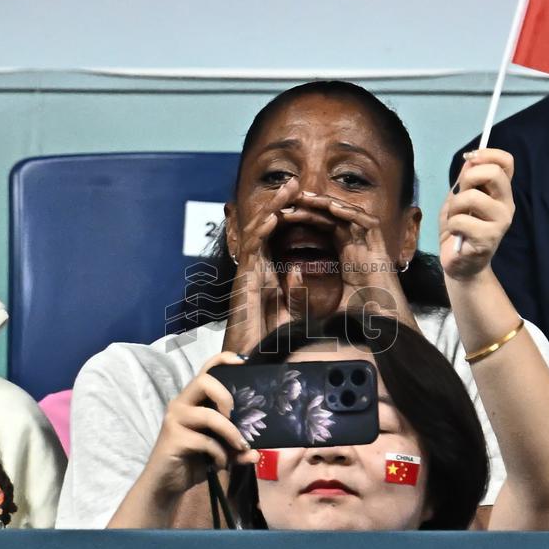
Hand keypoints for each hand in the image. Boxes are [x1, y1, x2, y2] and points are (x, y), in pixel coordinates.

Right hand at [144, 352, 259, 498]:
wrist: (166, 485)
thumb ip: (237, 449)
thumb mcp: (220, 452)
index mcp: (192, 400)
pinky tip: (220, 464)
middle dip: (226, 396)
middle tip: (237, 417)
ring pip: (209, 415)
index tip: (243, 362)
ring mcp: (175, 420)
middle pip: (204, 380)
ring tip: (240, 448)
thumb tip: (256, 453)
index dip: (223, 360)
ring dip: (231, 433)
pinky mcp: (173, 438)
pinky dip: (220, 454)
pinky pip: (205, 441)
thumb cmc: (192, 461)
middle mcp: (181, 404)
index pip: (205, 370)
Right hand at [223, 180, 297, 353]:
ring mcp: (247, 275)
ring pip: (256, 233)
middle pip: (265, 228)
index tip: (305, 200)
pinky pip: (251, 253)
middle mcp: (255, 270)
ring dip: (271, 209)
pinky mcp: (243, 283)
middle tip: (295, 183)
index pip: (277, 237)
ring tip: (287, 189)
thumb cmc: (268, 346)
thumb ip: (296, 294)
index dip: (289, 216)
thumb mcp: (291, 315)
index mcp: (266, 275)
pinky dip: (260, 234)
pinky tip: (273, 218)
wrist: (247, 365)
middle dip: (279, 203)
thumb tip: (299, 273)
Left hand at [295, 193, 401, 316]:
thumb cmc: (361, 325)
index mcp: (348, 259)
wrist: (384, 335)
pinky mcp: (381, 253)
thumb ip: (311, 296)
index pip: (327, 229)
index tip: (286, 214)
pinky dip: (351, 213)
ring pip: (350, 216)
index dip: (309, 218)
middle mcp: (360, 250)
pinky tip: (331, 206)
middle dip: (315, 207)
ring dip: (329, 204)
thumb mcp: (326, 306)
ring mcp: (371, 250)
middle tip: (292, 198)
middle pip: (336, 219)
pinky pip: (368, 224)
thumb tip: (288, 290)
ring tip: (306, 197)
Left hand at [440, 149, 514, 280]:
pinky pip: (461, 220)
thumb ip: (466, 180)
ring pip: (471, 197)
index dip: (487, 154)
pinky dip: (452, 226)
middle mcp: (506, 204)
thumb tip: (471, 158)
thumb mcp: (458, 199)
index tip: (470, 159)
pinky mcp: (488, 239)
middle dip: (467, 179)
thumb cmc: (460, 229)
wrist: (459, 263)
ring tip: (456, 220)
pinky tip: (457, 235)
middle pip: (492, 173)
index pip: (506, 162)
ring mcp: (500, 222)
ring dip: (454, 207)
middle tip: (460, 196)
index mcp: (501, 192)